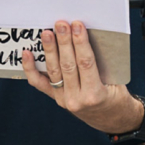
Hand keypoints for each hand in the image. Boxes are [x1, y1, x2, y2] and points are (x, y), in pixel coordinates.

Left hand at [21, 20, 141, 133]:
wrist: (110, 119)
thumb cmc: (116, 97)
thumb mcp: (117, 82)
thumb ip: (101, 64)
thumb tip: (85, 37)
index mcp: (95, 95)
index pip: (86, 63)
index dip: (81, 43)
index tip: (77, 26)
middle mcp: (77, 99)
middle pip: (68, 65)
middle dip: (64, 42)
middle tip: (61, 24)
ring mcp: (63, 100)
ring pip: (54, 71)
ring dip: (49, 49)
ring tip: (47, 33)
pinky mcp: (55, 98)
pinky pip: (39, 82)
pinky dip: (30, 68)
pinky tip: (27, 53)